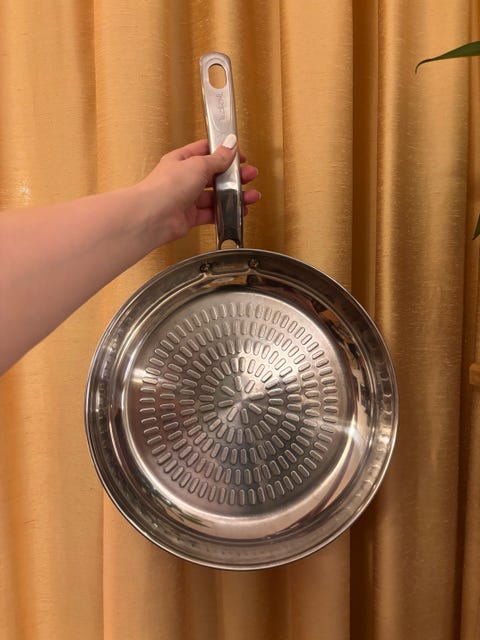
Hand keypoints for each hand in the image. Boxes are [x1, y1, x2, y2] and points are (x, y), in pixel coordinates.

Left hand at [137, 137, 260, 244]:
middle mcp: (184, 179)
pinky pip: (212, 214)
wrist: (153, 216)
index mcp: (182, 160)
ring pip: (215, 196)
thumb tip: (231, 144)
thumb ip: (218, 158)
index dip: (224, 152)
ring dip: (234, 196)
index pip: (206, 152)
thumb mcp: (198, 164)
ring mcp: (187, 199)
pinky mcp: (190, 217)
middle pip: (213, 175)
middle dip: (233, 176)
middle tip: (250, 176)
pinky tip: (238, 211)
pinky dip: (226, 213)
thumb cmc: (167, 186)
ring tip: (251, 196)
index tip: (240, 156)